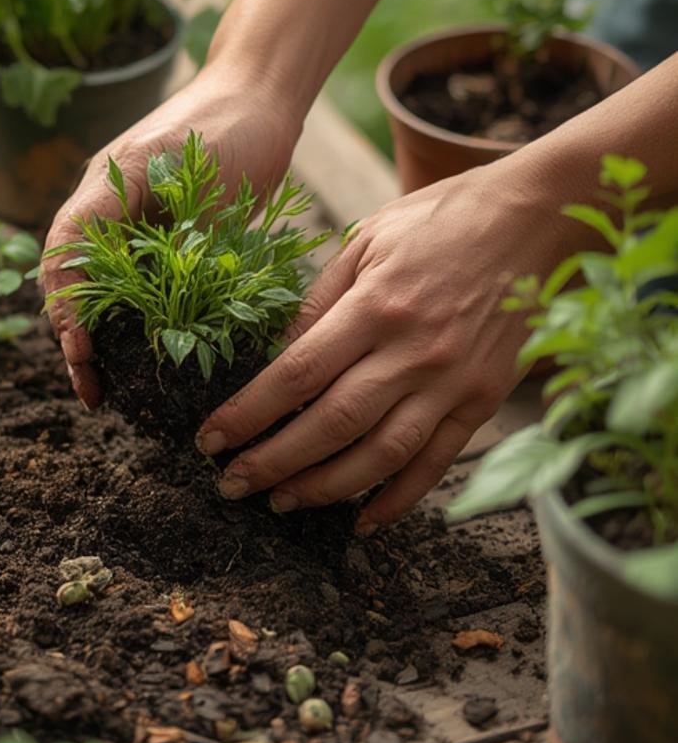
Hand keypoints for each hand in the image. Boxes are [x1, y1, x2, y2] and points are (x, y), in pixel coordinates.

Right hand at [41, 66, 301, 406]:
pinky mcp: (172, 239)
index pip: (63, 259)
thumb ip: (129, 212)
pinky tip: (151, 356)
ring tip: (111, 388)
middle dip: (77, 340)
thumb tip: (103, 281)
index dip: (65, 309)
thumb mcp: (168, 166)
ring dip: (104, 340)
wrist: (263, 96)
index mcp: (100, 192)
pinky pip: (145, 290)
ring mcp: (139, 227)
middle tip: (94, 391)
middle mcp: (110, 212)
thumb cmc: (221, 123)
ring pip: (107, 295)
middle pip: (75, 286)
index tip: (81, 352)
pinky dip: (140, 325)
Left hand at [195, 164, 565, 529]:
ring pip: (380, 455)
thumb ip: (319, 301)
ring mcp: (451, 381)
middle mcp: (413, 351)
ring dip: (325, 488)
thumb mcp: (367, 239)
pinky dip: (399, 499)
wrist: (532, 220)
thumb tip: (273, 358)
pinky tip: (361, 521)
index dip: (248, 413)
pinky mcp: (481, 400)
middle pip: (332, 424)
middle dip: (273, 462)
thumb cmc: (439, 222)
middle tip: (231, 484)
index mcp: (375, 305)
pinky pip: (436, 463)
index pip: (296, 373)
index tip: (210, 439)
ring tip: (282, 501)